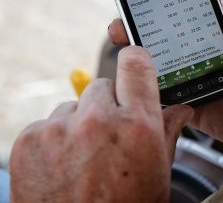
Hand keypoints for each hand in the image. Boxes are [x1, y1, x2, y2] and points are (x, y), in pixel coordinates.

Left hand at [10, 46, 192, 201]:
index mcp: (137, 126)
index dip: (136, 60)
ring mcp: (60, 129)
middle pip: (103, 85)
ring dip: (80, 121)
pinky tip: (64, 164)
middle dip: (108, 104)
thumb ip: (168, 130)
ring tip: (84, 156)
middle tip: (110, 134)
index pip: (136, 63)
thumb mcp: (158, 173)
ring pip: (74, 105)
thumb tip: (181, 108)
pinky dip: (56, 137)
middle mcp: (98, 121)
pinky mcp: (30, 140)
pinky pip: (49, 122)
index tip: (134, 63)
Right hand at [108, 0, 222, 150]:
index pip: (181, 6)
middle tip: (123, 22)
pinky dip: (149, 88)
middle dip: (139, 26)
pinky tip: (136, 80)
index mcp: (217, 24)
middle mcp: (201, 47)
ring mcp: (195, 74)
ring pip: (158, 63)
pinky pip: (165, 94)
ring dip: (138, 55)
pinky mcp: (193, 100)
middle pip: (163, 33)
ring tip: (125, 47)